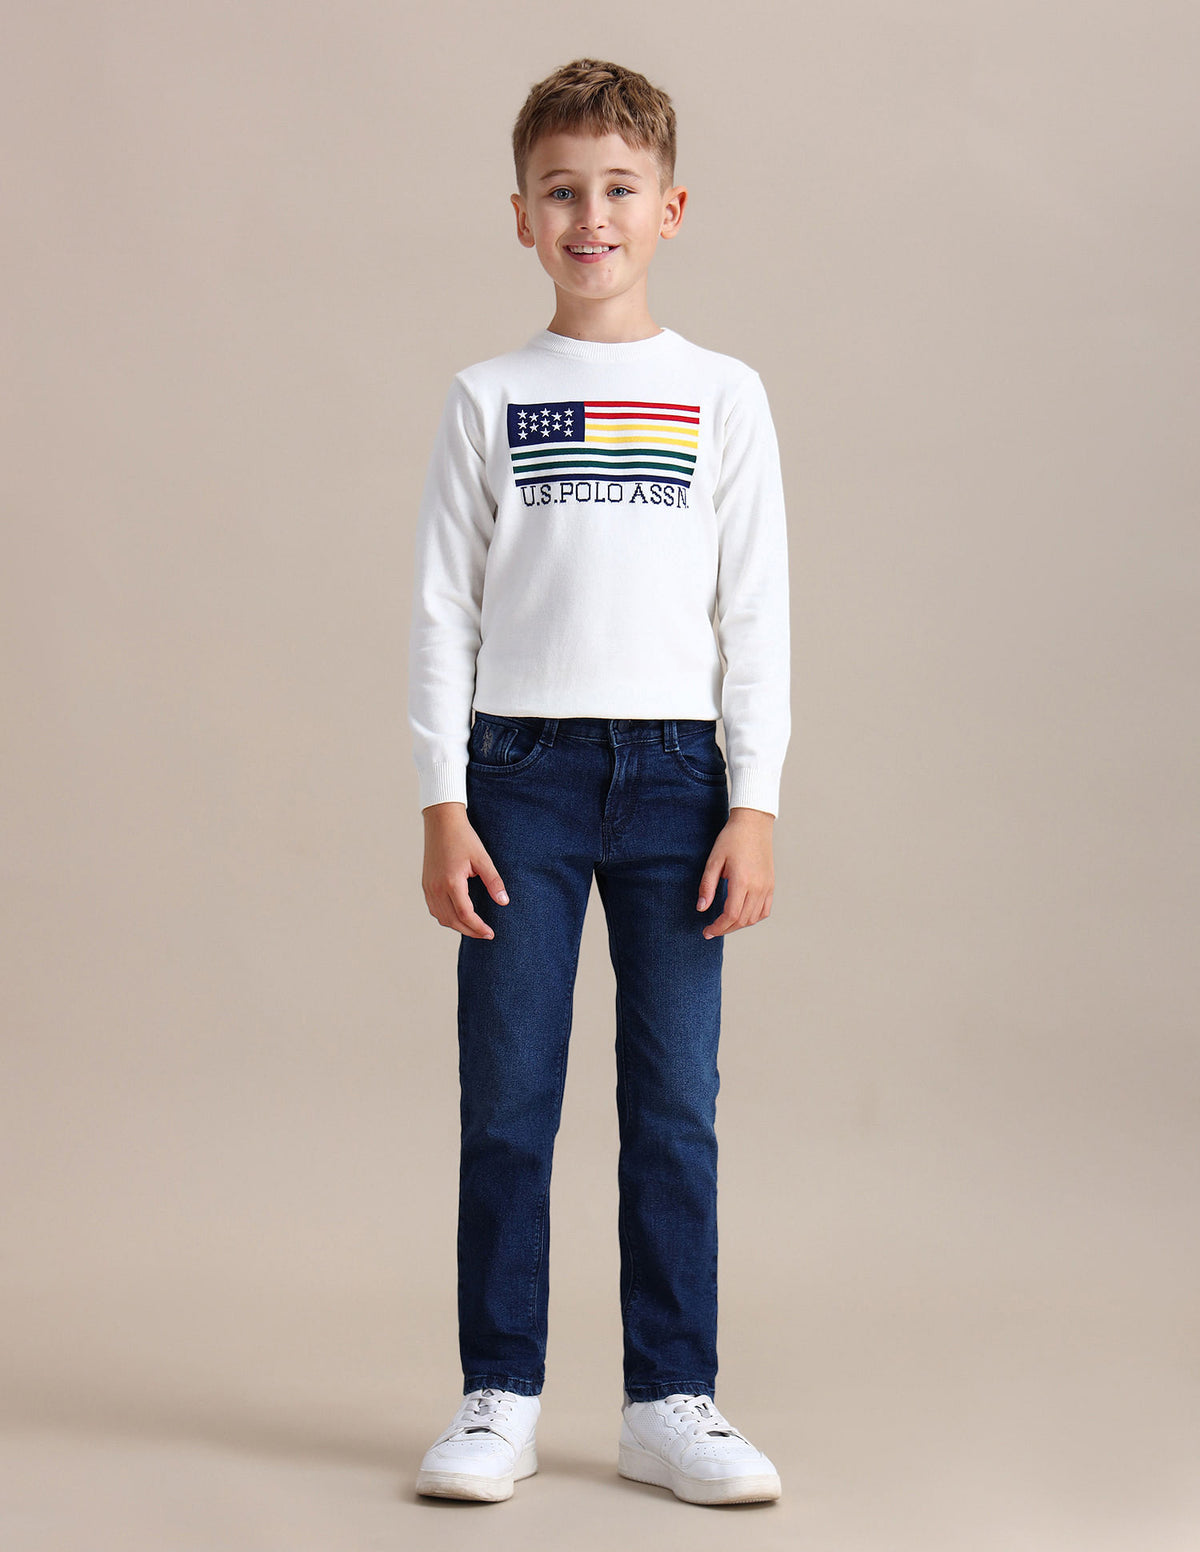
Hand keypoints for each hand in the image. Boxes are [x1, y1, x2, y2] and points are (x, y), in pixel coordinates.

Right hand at [421, 802, 507, 938]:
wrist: (441, 822)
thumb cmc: (463, 838)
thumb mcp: (482, 858)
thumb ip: (493, 881)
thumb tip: (504, 902)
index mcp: (451, 882)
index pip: (465, 914)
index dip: (478, 927)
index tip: (491, 933)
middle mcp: (436, 888)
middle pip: (452, 920)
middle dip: (469, 931)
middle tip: (486, 934)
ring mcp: (428, 887)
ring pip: (441, 917)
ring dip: (457, 926)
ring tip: (474, 927)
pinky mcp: (426, 884)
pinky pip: (434, 908)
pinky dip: (446, 917)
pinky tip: (458, 916)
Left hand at [697, 807, 774, 937]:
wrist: (753, 824)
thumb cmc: (731, 839)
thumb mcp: (714, 860)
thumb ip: (707, 886)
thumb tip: (701, 908)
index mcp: (742, 881)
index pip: (731, 915)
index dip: (718, 927)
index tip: (706, 932)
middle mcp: (757, 887)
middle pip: (742, 920)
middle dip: (725, 929)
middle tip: (711, 930)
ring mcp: (767, 887)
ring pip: (754, 918)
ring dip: (738, 925)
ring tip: (724, 924)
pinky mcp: (771, 885)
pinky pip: (764, 910)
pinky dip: (753, 918)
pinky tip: (741, 917)